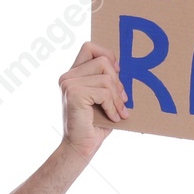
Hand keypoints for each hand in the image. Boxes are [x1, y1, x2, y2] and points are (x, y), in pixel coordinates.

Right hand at [58, 42, 129, 159]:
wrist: (82, 147)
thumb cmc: (95, 124)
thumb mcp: (104, 99)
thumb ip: (109, 82)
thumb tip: (126, 69)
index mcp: (74, 74)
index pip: (90, 47)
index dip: (107, 55)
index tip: (118, 73)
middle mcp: (68, 76)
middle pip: (103, 61)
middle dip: (118, 82)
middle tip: (123, 101)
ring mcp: (68, 83)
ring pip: (106, 78)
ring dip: (117, 98)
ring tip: (120, 113)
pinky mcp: (74, 93)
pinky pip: (104, 92)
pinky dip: (113, 106)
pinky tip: (113, 118)